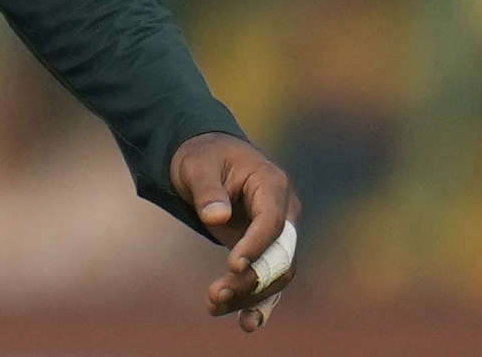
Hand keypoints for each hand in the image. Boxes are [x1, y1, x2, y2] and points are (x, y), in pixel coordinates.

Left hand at [169, 132, 299, 331]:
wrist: (207, 159)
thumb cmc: (203, 157)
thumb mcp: (197, 166)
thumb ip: (207, 190)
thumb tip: (215, 217)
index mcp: (272, 185)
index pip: (272, 222)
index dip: (256, 245)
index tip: (233, 265)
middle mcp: (284, 212)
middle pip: (279, 255)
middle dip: (251, 279)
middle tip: (216, 294)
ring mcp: (278, 233)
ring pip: (275, 275)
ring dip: (250, 295)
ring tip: (215, 307)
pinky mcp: (266, 251)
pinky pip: (270, 280)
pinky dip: (259, 302)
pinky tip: (247, 323)